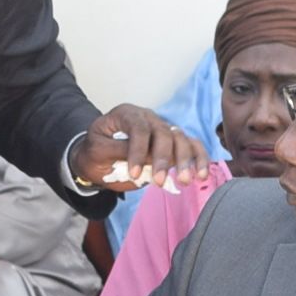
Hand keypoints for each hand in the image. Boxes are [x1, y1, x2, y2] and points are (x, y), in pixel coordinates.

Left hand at [71, 104, 208, 193]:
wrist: (98, 158)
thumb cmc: (95, 153)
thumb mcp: (96, 151)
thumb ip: (119, 151)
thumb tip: (144, 159)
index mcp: (126, 114)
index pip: (138, 128)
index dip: (138, 151)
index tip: (133, 173)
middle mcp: (148, 118)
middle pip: (163, 133)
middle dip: (162, 158)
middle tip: (158, 181)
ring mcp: (163, 129)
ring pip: (181, 139)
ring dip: (185, 160)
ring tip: (184, 180)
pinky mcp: (173, 144)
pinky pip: (192, 146)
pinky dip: (199, 159)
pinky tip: (200, 174)